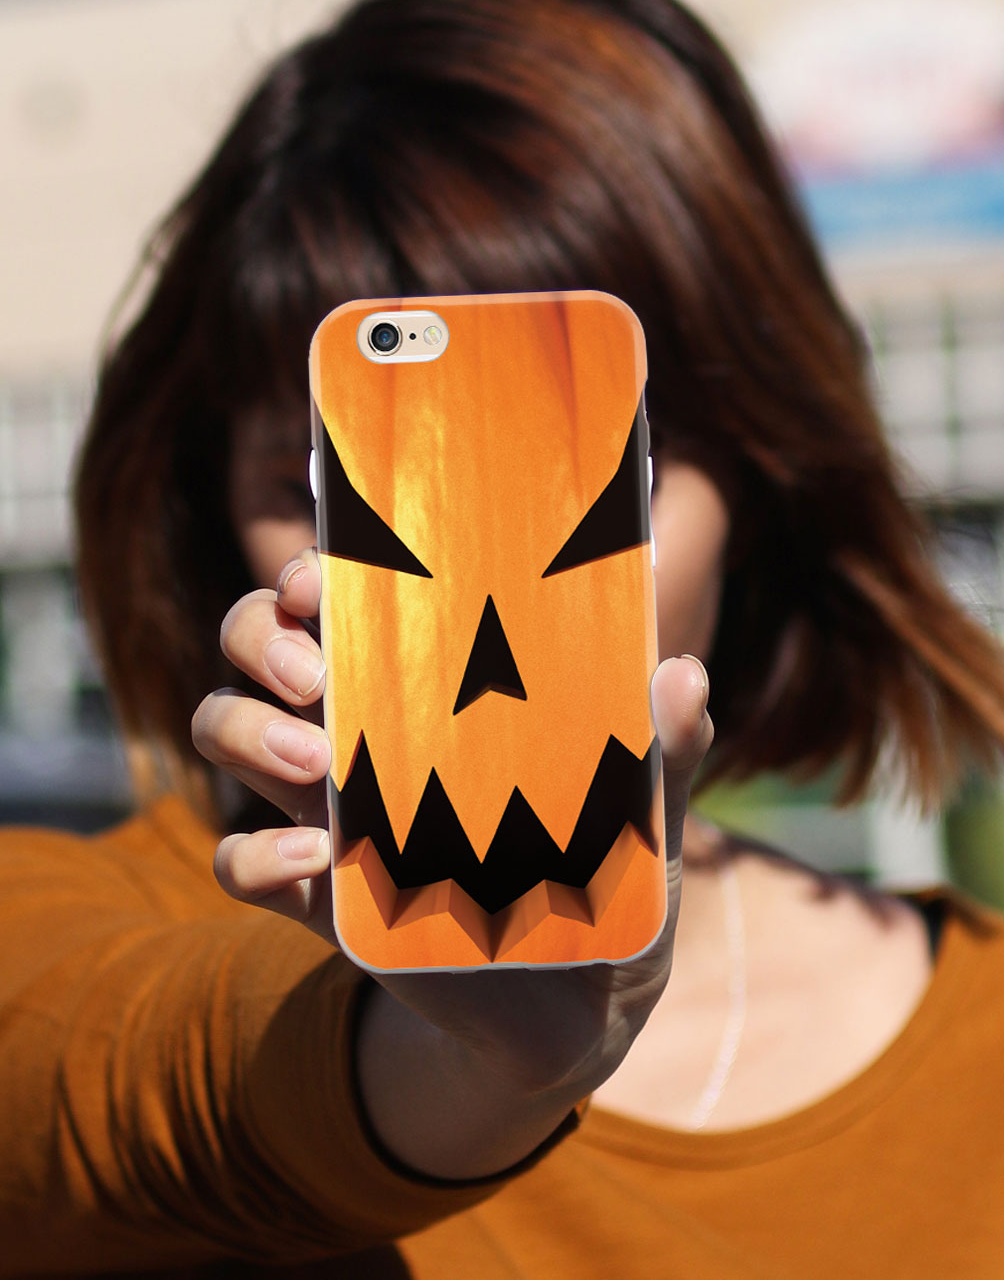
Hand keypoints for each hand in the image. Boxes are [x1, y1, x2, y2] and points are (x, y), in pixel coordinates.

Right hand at [193, 549, 711, 1177]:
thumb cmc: (606, 874)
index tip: (330, 577)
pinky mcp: (317, 894)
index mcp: (429, 686)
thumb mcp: (641, 809)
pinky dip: (256, 854)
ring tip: (318, 760)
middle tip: (316, 673)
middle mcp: (361, 729)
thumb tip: (683, 673)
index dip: (314, 571)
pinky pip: (237, 863)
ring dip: (248, 729)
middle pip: (253, 642)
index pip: (340, 596)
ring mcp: (327, 806)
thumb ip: (665, 746)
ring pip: (223, 727)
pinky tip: (319, 856)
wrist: (578, 1003)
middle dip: (260, 635)